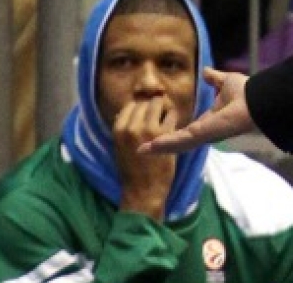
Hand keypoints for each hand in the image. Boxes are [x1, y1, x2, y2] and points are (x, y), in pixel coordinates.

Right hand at [114, 96, 177, 219]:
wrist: (142, 189)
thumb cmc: (131, 169)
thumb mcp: (119, 146)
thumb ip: (123, 128)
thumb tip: (124, 111)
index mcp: (118, 129)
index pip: (132, 104)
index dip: (142, 107)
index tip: (148, 115)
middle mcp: (131, 126)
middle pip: (146, 101)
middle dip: (154, 106)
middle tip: (159, 117)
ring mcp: (148, 129)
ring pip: (159, 103)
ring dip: (165, 109)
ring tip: (166, 121)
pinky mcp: (165, 135)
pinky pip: (172, 114)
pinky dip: (174, 118)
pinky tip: (173, 128)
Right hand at [139, 67, 255, 154]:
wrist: (257, 100)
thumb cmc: (245, 92)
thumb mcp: (224, 82)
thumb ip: (214, 79)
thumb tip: (206, 70)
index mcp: (209, 121)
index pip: (187, 130)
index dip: (173, 132)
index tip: (159, 134)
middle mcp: (204, 132)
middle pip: (178, 141)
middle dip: (161, 145)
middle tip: (142, 149)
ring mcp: (202, 135)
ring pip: (176, 144)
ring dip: (158, 147)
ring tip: (140, 150)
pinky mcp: (201, 135)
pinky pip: (179, 140)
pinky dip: (163, 144)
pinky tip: (147, 148)